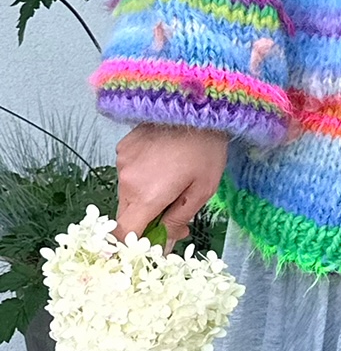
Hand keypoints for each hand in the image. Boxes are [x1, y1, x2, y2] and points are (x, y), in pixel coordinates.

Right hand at [113, 121, 229, 252]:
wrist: (199, 104)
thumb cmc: (207, 148)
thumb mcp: (202, 190)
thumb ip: (179, 220)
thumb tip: (164, 247)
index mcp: (146, 196)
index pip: (123, 234)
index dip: (132, 245)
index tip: (148, 244)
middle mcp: (127, 180)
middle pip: (126, 215)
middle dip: (145, 219)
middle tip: (172, 209)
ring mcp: (122, 161)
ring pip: (127, 193)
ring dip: (143, 195)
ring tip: (170, 178)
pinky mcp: (124, 145)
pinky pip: (127, 171)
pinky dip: (140, 175)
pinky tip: (162, 161)